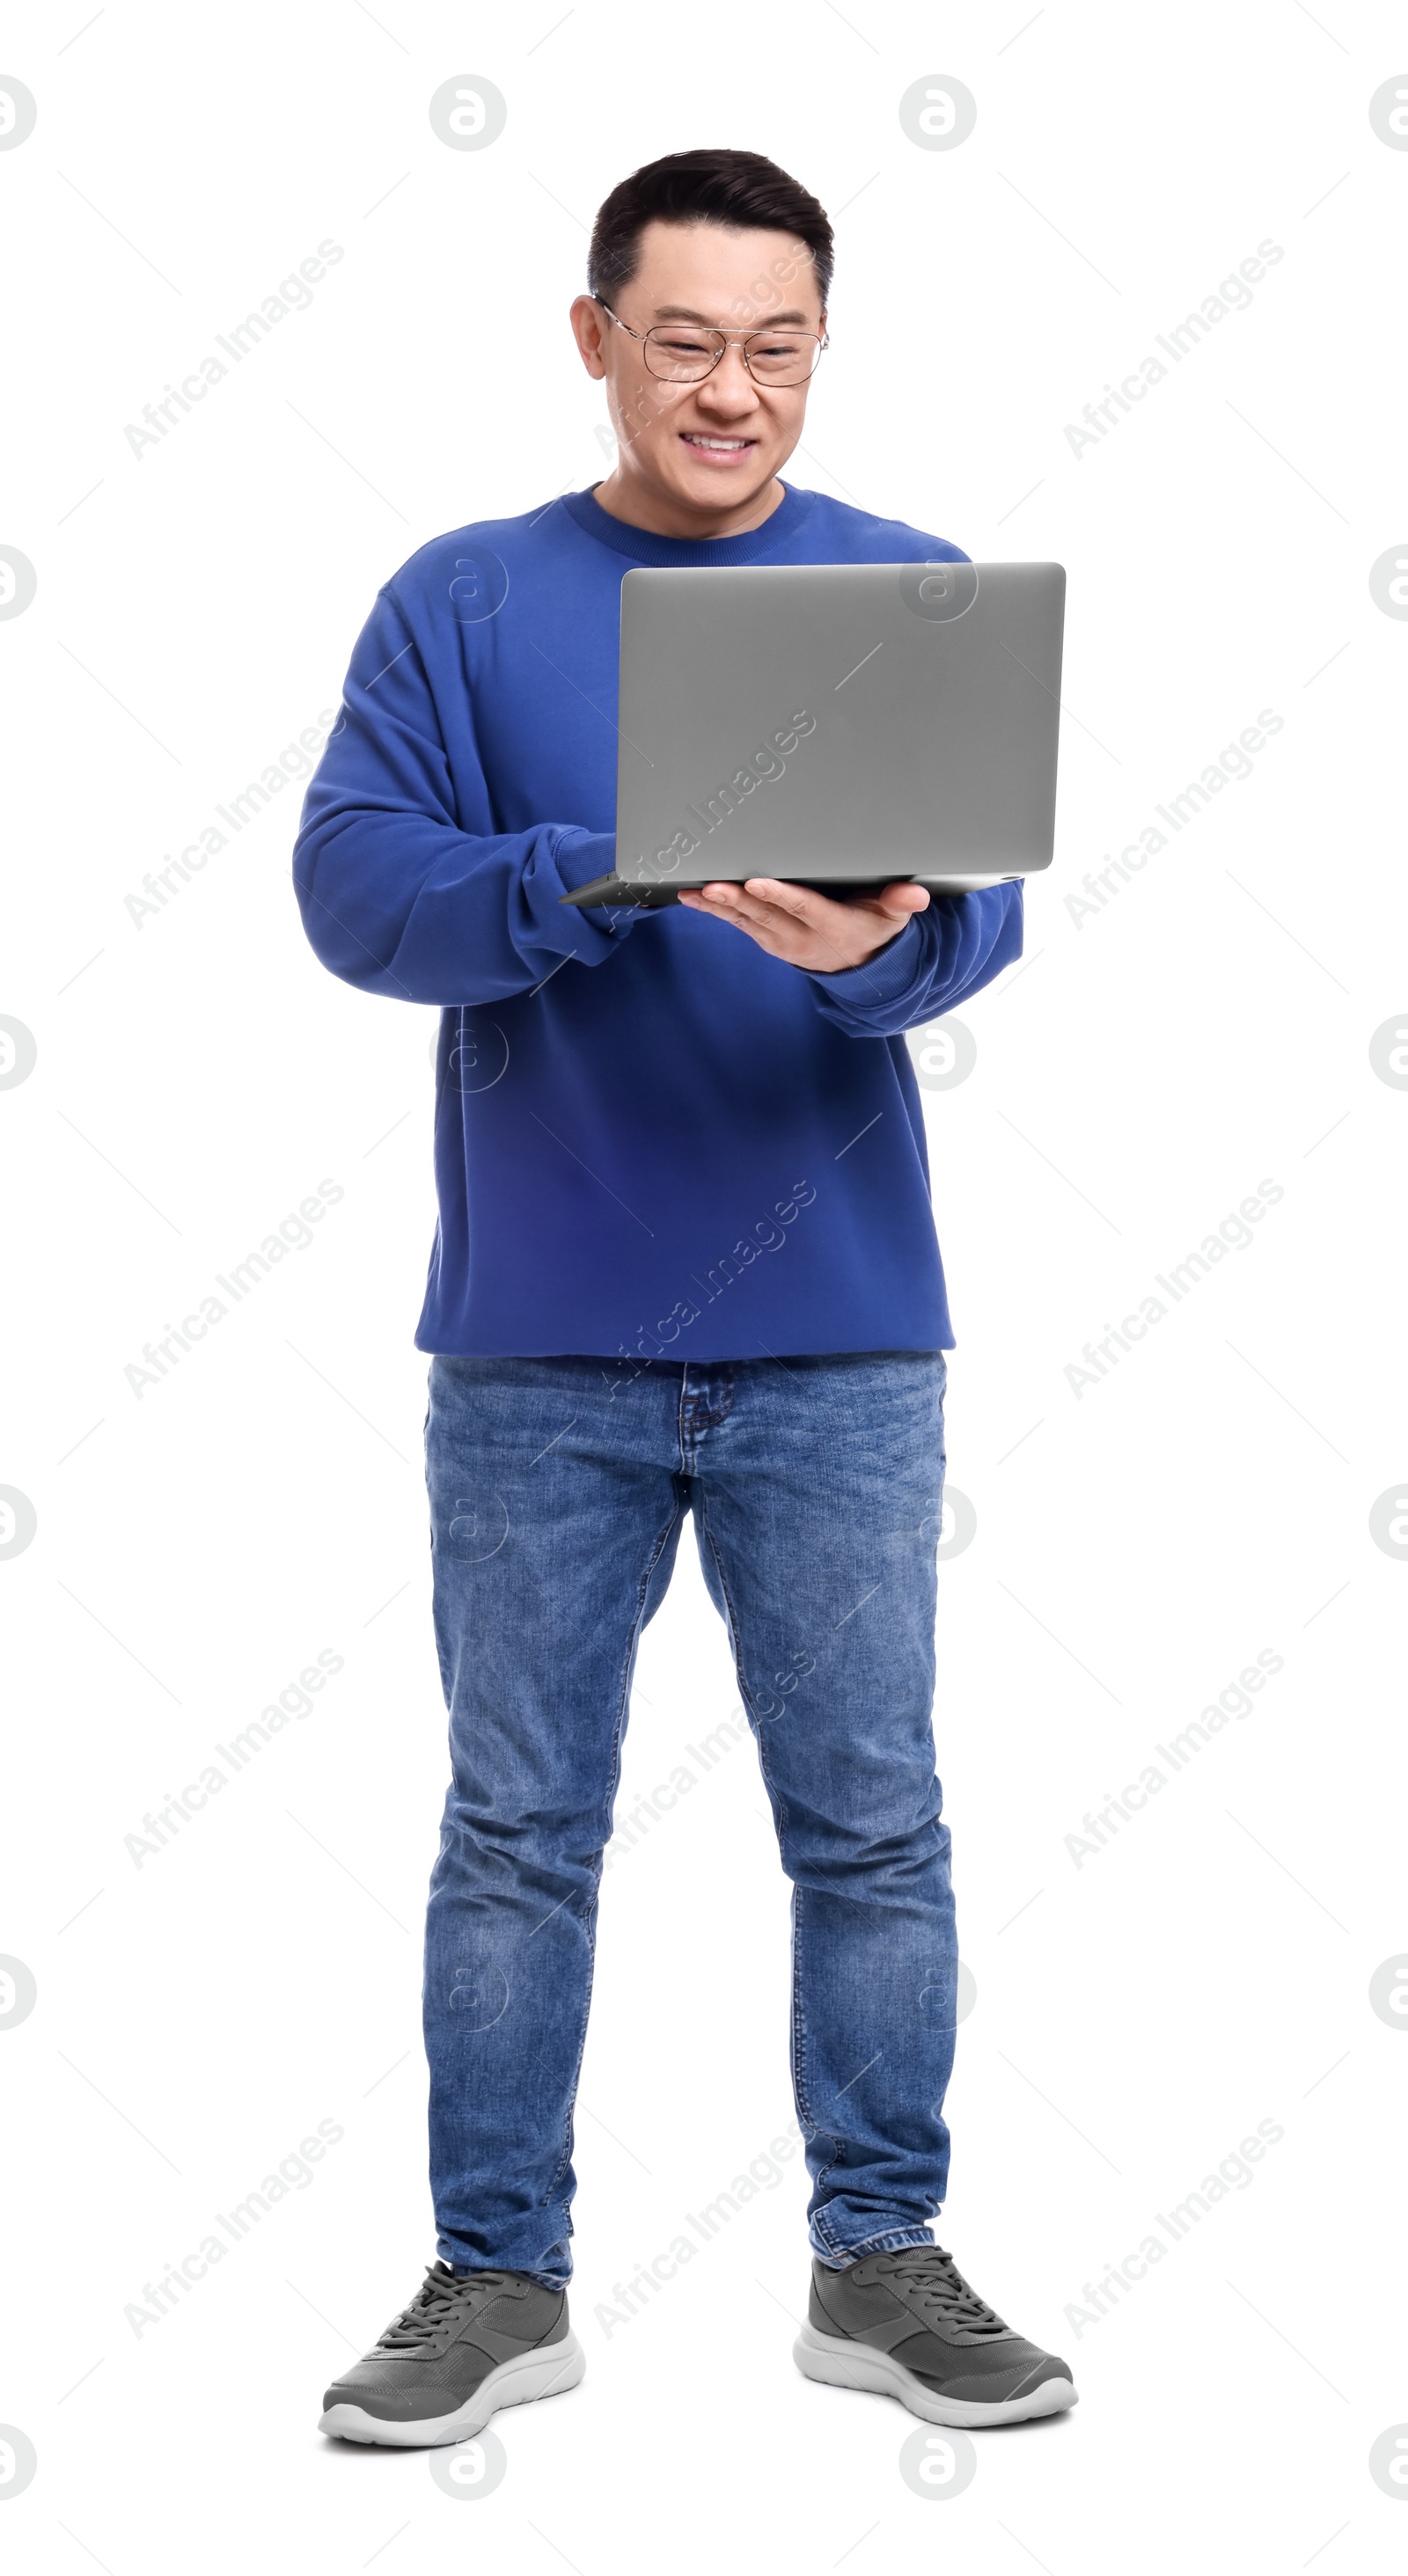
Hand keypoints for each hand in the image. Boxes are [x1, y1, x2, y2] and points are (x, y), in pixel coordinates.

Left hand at [676, 877, 929, 972]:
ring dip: (719, 906)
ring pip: (747, 921)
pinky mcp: (767, 940)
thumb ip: (901, 903)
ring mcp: (781, 941)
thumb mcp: (893, 919)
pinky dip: (717, 911)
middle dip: (737, 900)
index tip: (758, 882)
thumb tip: (915, 895)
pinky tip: (695, 897)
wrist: (859, 969)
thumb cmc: (874, 930)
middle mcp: (802, 937)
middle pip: (766, 915)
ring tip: (695, 892)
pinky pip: (739, 924)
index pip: (804, 908)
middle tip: (713, 885)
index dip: (780, 896)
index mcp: (831, 926)